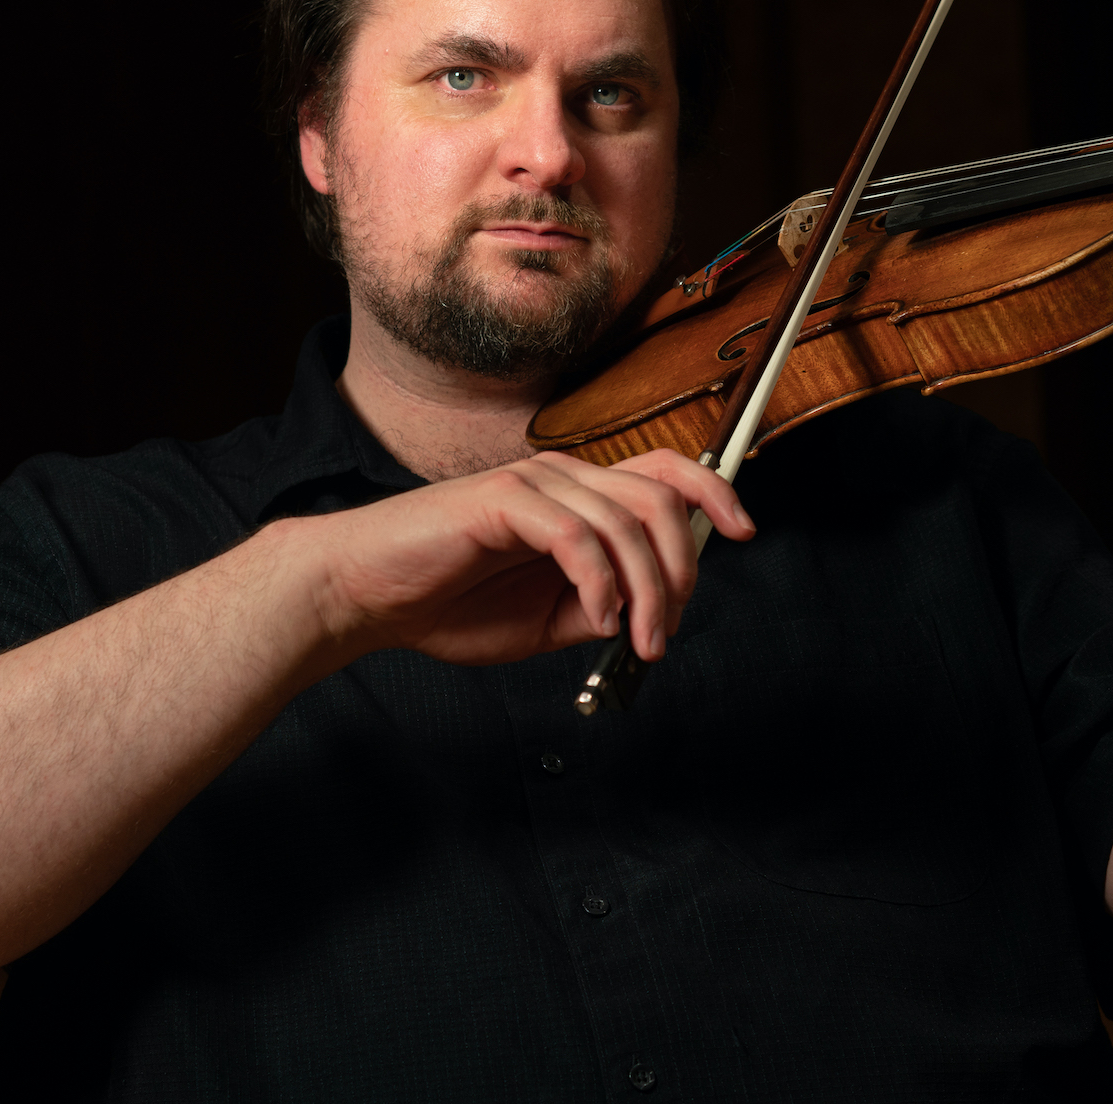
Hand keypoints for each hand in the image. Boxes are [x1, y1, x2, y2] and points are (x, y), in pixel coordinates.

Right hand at [307, 448, 752, 668]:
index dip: (715, 493)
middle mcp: (562, 478)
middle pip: (658, 498)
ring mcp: (532, 483)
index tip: (745, 531)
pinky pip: (576, 535)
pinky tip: (595, 619)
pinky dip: (599, 582)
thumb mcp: (546, 620)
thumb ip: (600, 607)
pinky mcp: (501, 500)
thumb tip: (653, 613)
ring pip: (624, 521)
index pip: (665, 472)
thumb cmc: (447, 602)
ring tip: (634, 640)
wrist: (367, 597)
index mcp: (577, 498)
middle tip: (663, 632)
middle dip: (680, 569)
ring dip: (645, 590)